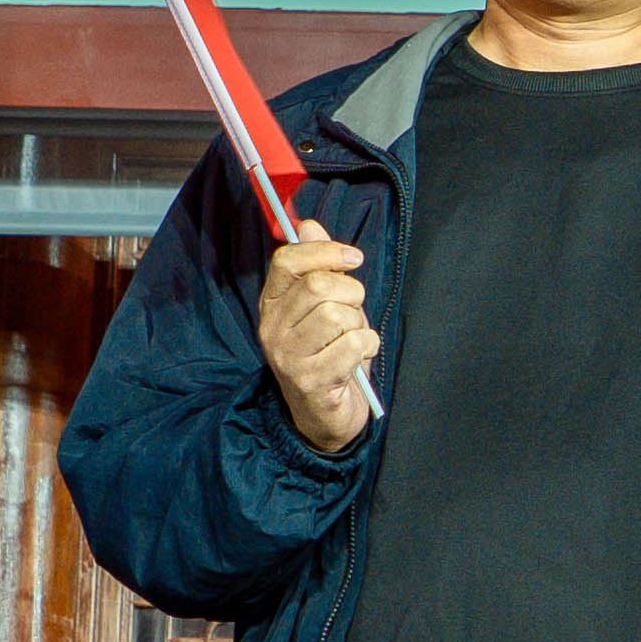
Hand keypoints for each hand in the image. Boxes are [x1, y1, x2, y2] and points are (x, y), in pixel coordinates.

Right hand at [254, 224, 380, 455]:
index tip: (353, 258)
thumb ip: (318, 267)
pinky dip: (368, 346)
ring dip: (359, 323)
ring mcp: (288, 357)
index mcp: (273, 305)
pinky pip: (354, 344)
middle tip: (355, 309)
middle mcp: (272, 329)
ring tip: (353, 339)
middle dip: (351, 292)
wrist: (325, 416)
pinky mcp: (310, 380)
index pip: (287, 260)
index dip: (325, 251)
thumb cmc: (330, 354)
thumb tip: (309, 225)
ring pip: (337, 315)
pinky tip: (359, 358)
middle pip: (318, 285)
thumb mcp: (324, 306)